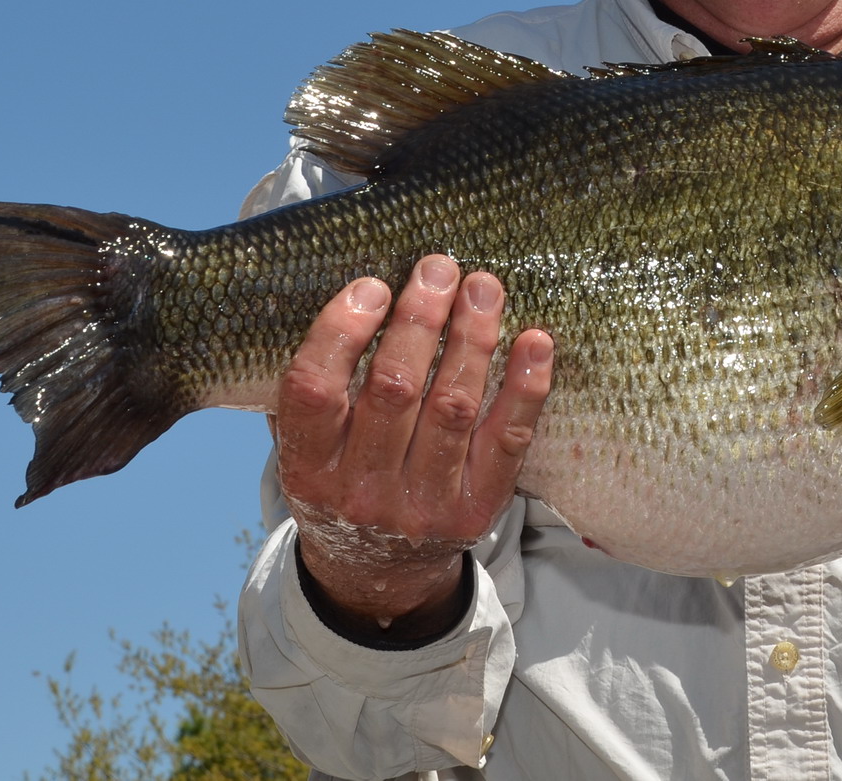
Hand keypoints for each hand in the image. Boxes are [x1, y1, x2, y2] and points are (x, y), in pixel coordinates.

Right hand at [274, 254, 553, 634]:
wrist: (377, 574)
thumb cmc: (341, 482)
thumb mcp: (306, 448)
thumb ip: (314, 388)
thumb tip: (348, 294)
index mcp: (308, 468)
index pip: (314, 391)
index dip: (342, 331)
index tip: (372, 286)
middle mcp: (362, 491)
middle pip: (394, 389)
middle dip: (420, 319)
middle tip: (439, 268)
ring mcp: (424, 504)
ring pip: (454, 406)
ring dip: (473, 338)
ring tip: (484, 286)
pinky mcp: (477, 508)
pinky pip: (508, 440)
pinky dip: (526, 387)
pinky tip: (536, 341)